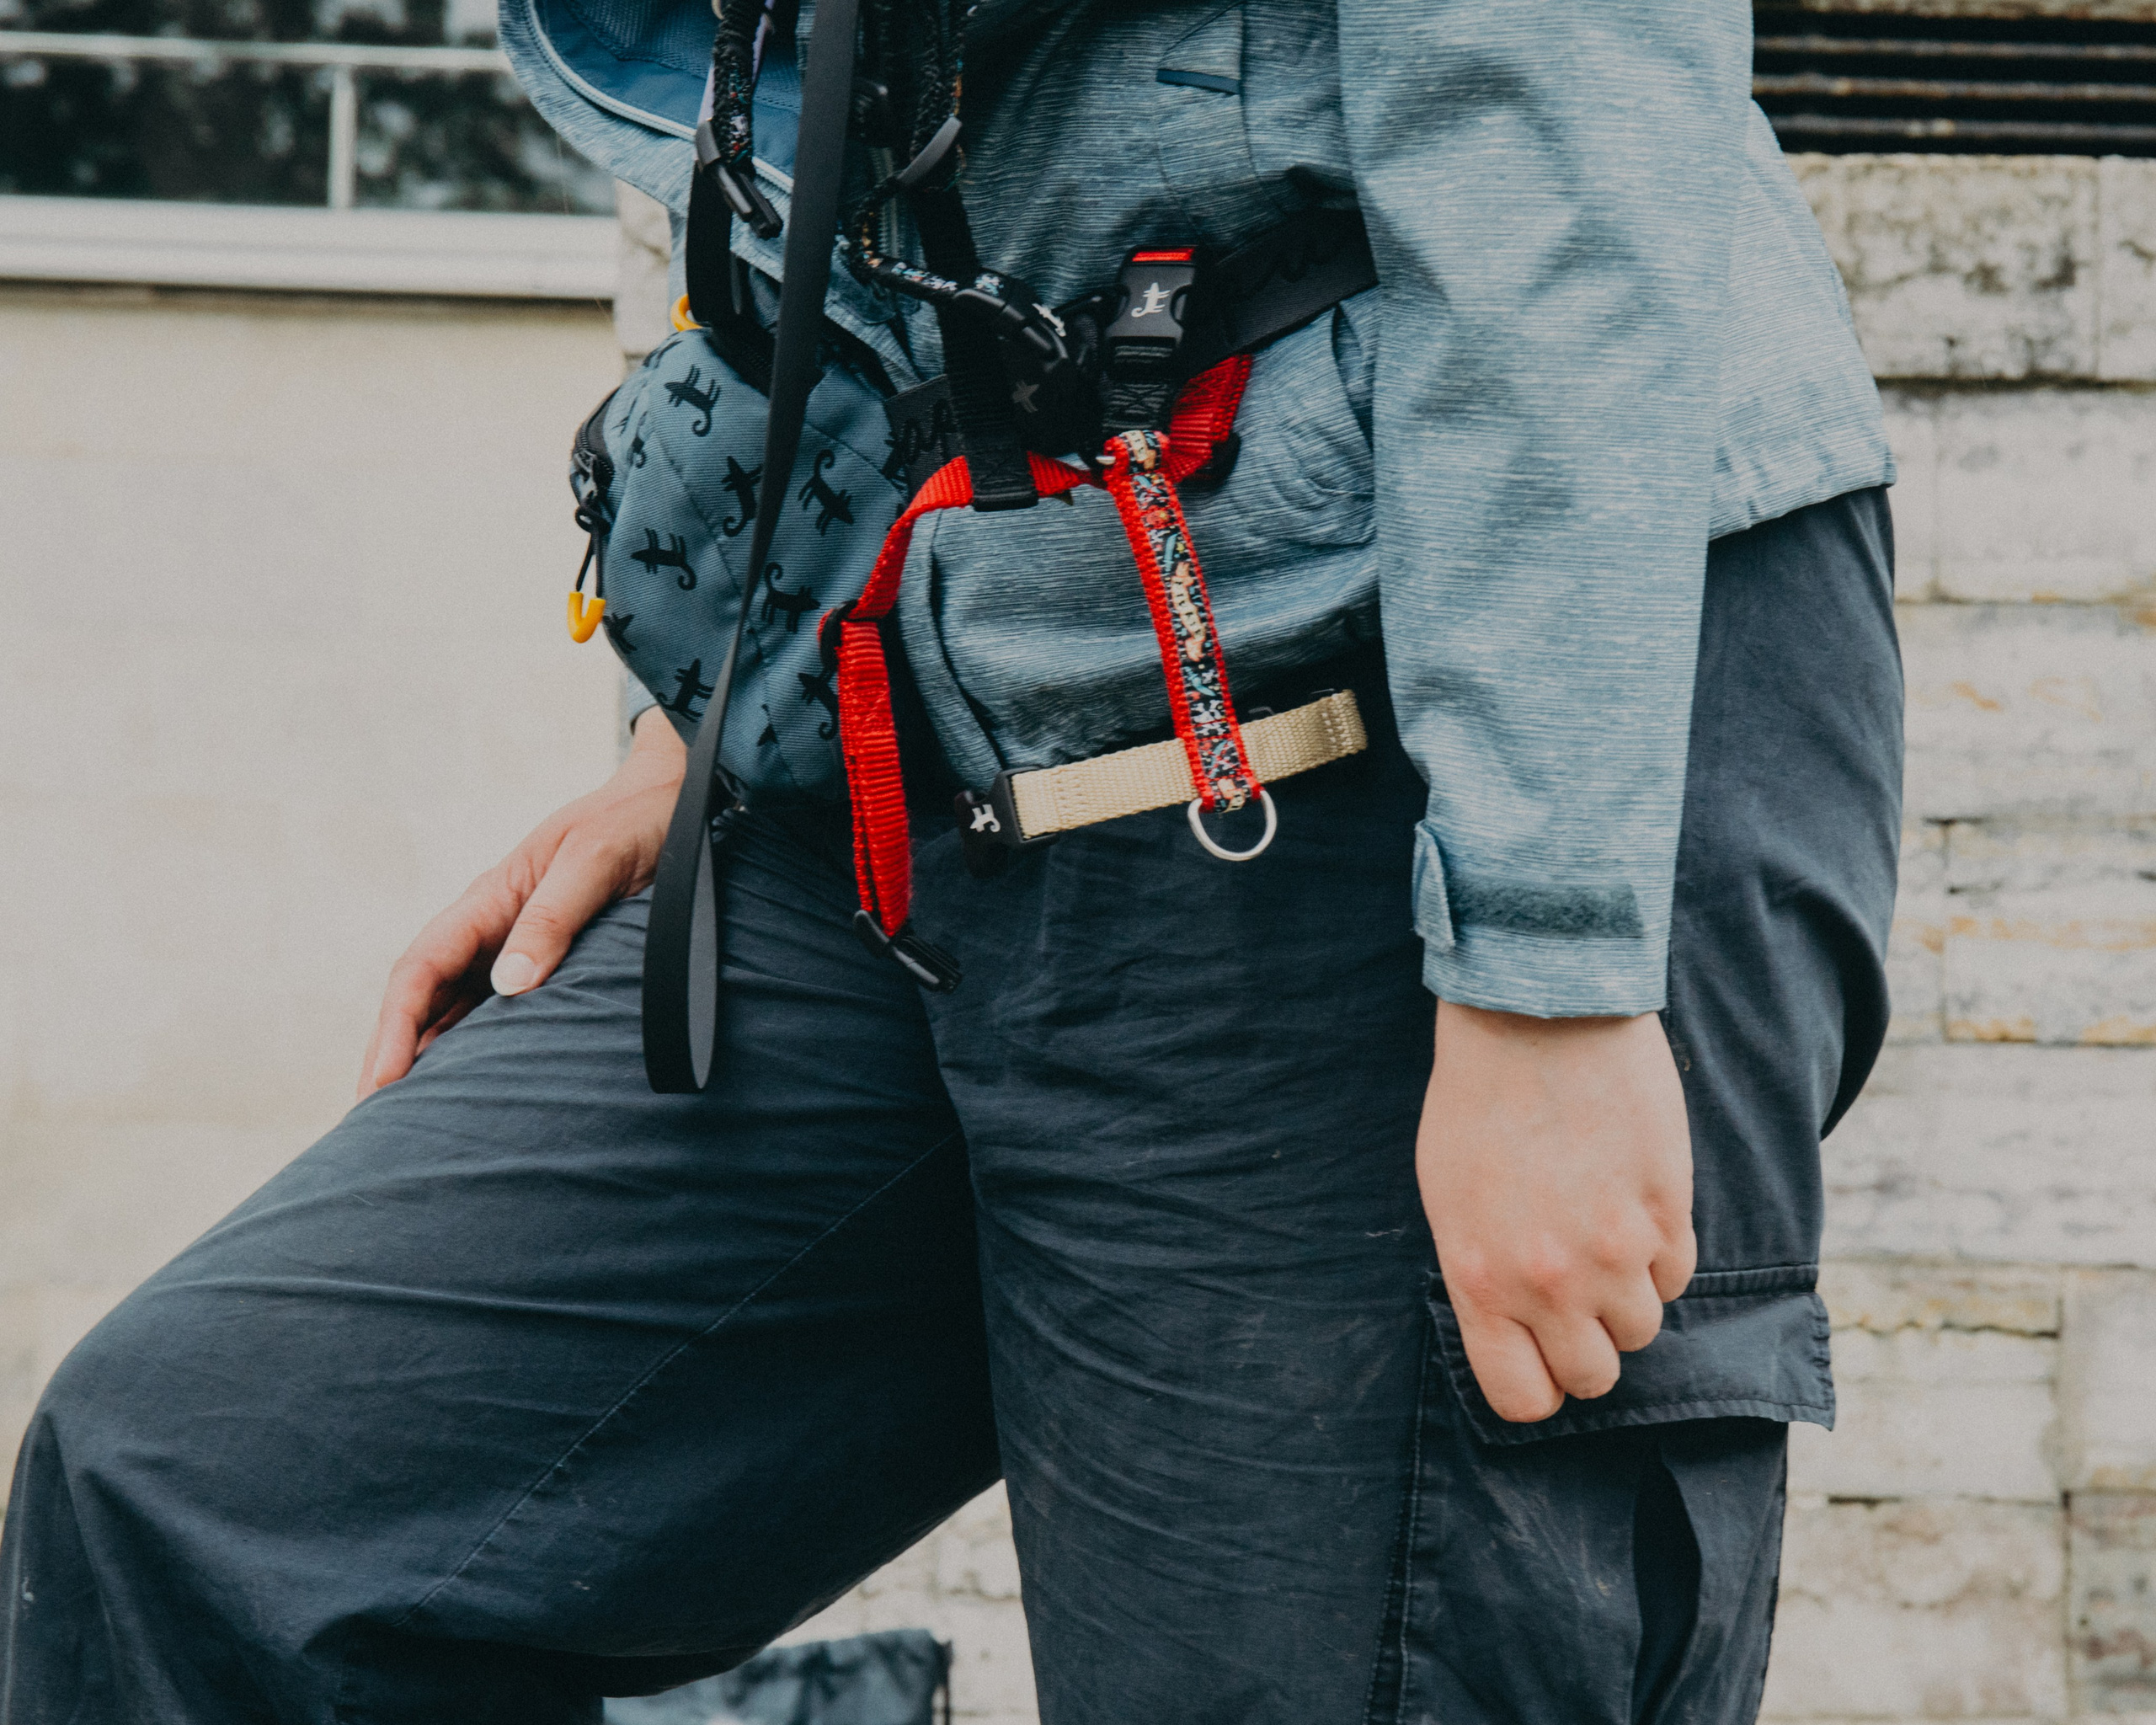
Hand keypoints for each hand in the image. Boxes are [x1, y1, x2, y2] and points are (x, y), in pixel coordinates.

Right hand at [357, 709, 687, 1097]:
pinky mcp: (555, 970)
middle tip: (376, 1127)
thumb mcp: (594, 861)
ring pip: (460, 1016)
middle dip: (396, 1059)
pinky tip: (481, 1094)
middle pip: (427, 1002)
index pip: (421, 970)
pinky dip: (485, 1055)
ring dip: (435, 1065)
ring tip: (417, 1126)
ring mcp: (519, 953)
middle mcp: (494, 932)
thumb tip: (510, 984)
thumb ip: (553, 917)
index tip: (380, 1082)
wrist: (678, 804)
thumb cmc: (633, 823)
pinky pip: (507, 1019)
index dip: (395, 1028)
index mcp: (489, 902)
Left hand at [1416, 999, 1695, 1422]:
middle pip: (1594, 1376)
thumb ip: (1484, 1275)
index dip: (1538, 1383)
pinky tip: (1629, 1200)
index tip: (1543, 1356)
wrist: (1536, 1018)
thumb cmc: (1478, 1102)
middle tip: (1577, 1292)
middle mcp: (1548, 1282)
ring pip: (1642, 1328)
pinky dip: (1659, 1253)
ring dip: (1625, 1293)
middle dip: (1587, 1343)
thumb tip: (1518, 1327)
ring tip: (1598, 1229)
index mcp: (1481, 1281)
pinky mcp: (1669, 1213)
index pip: (1522, 1397)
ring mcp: (1615, 1252)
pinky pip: (1676, 1275)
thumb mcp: (1450, 1199)